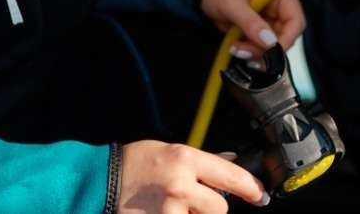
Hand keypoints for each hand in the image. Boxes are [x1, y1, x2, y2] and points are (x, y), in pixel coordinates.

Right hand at [117, 141, 268, 212]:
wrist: (99, 182)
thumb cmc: (135, 163)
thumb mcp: (171, 151)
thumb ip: (203, 159)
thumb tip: (231, 157)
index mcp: (185, 160)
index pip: (231, 175)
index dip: (252, 188)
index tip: (260, 196)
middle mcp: (180, 186)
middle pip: (220, 208)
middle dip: (211, 207)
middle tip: (192, 201)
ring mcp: (168, 211)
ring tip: (172, 206)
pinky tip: (162, 211)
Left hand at [199, 0, 304, 60]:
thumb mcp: (233, 3)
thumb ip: (251, 22)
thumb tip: (270, 43)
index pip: (295, 20)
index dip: (287, 39)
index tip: (270, 54)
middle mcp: (279, 7)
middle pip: (285, 36)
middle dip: (266, 49)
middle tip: (244, 52)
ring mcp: (269, 19)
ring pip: (272, 45)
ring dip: (255, 52)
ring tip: (235, 48)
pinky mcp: (259, 29)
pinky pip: (260, 46)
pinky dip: (250, 51)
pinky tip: (235, 47)